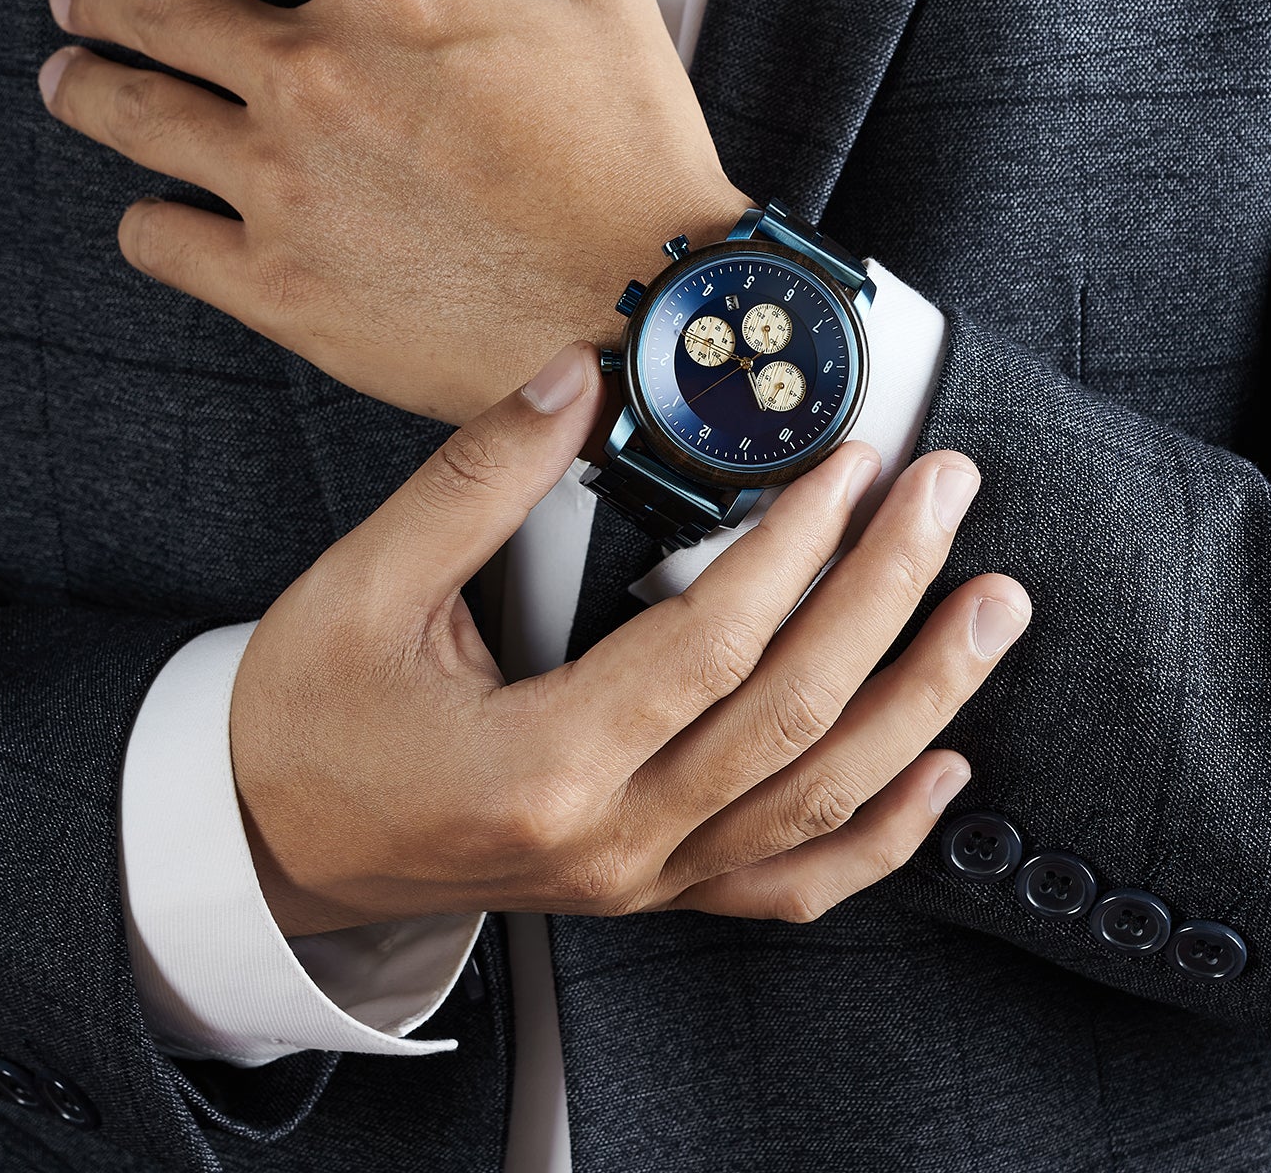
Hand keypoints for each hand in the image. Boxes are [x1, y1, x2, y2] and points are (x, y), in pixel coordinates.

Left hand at [38, 0, 748, 424]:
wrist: (645, 307)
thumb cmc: (635, 166)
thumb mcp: (603, 1)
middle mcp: (315, 74)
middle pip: (154, 6)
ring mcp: (284, 182)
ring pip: (131, 114)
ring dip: (89, 90)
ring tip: (75, 84)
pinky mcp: (280, 285)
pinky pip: (161, 241)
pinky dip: (148, 222)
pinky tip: (157, 216)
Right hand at [231, 343, 1029, 935]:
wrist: (278, 841)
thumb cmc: (312, 718)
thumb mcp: (368, 583)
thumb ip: (481, 477)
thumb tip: (582, 381)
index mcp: (539, 762)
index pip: (711, 643)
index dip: (796, 547)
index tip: (847, 465)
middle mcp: (609, 838)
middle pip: (793, 716)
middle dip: (887, 595)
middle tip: (946, 497)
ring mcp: (642, 878)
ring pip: (819, 801)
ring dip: (921, 700)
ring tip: (992, 610)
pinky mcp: (655, 888)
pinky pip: (792, 883)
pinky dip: (881, 832)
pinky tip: (942, 770)